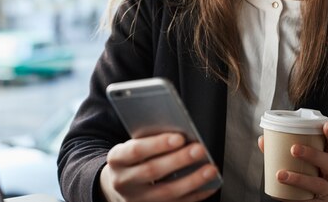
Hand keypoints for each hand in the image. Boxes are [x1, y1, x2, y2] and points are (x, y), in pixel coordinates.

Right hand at [100, 133, 220, 201]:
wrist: (118, 184)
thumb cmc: (132, 158)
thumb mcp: (131, 145)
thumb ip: (149, 139)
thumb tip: (181, 133)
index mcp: (117, 159)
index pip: (136, 151)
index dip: (158, 144)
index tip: (179, 137)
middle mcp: (124, 181)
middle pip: (152, 171)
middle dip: (179, 160)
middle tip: (200, 149)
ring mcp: (137, 200)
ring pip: (166, 192)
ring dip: (192, 180)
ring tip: (210, 168)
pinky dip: (196, 195)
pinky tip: (210, 184)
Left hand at [258, 122, 327, 200]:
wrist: (308, 201)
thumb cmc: (304, 175)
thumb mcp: (297, 162)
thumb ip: (280, 151)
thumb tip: (263, 139)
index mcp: (327, 159)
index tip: (325, 126)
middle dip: (313, 154)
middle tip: (294, 149)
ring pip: (320, 184)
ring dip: (300, 179)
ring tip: (281, 175)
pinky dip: (297, 199)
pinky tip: (284, 197)